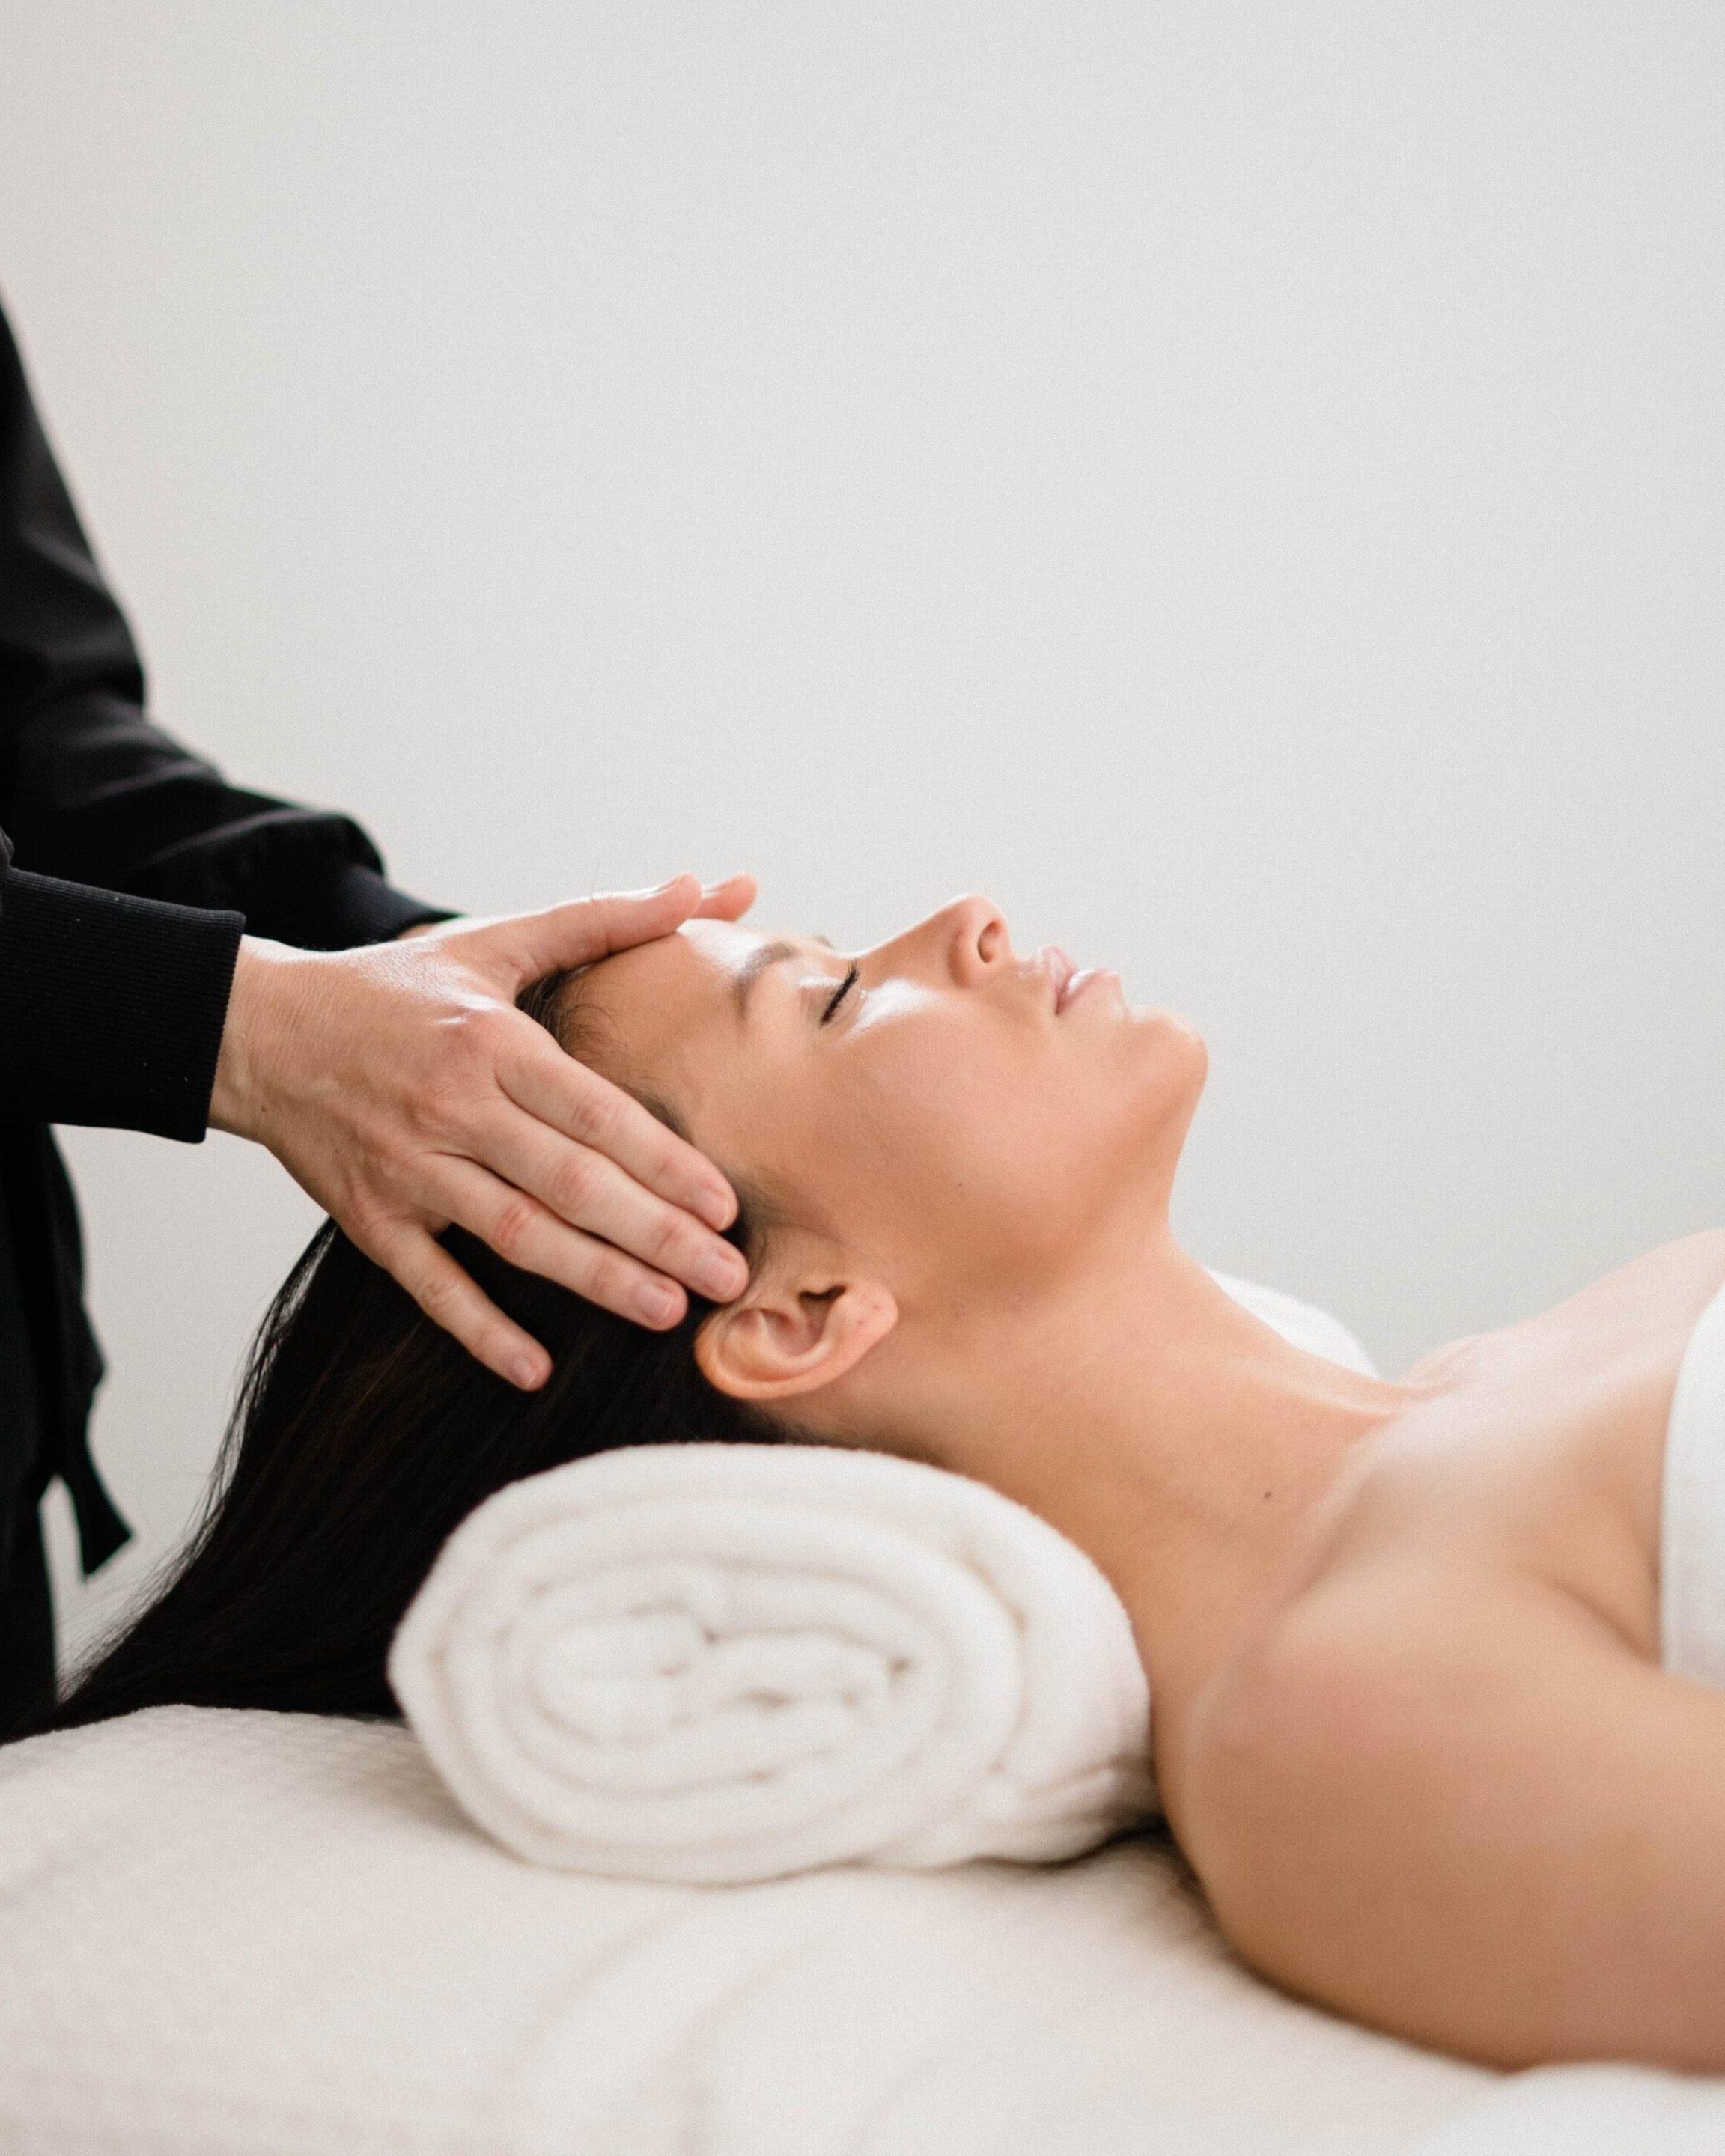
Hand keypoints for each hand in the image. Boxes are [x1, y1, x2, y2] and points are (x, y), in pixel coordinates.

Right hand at [209, 872, 755, 1387]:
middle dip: (653, 1235)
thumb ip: (608, 919)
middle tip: (725, 1279)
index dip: (662, 1163)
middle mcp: (452, 1108)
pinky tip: (534, 1370)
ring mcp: (407, 1169)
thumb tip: (711, 885)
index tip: (725, 1207)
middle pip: (568, 1184)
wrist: (263, 1029)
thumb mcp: (497, 940)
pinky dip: (479, 1330)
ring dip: (592, 1280)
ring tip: (664, 1313)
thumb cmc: (397, 986)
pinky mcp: (369, 1219)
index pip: (594, 1113)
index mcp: (491, 1043)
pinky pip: (429, 1286)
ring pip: (513, 1236)